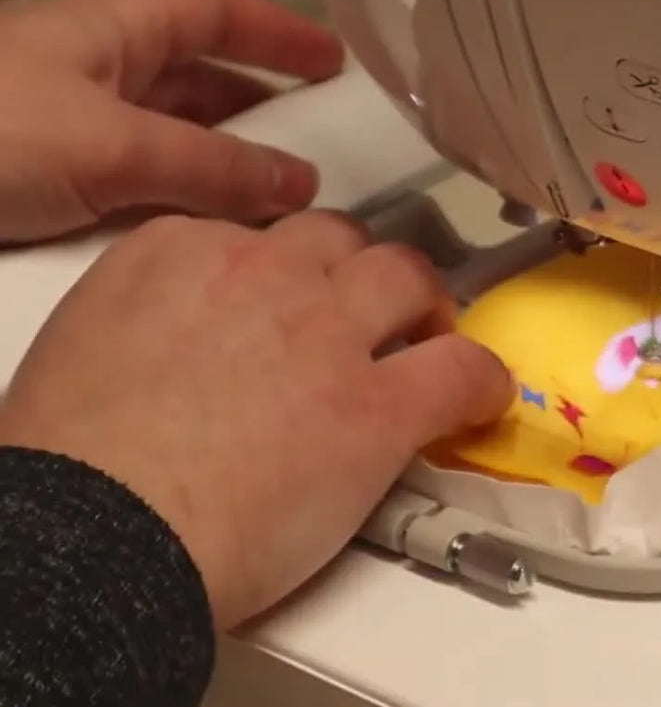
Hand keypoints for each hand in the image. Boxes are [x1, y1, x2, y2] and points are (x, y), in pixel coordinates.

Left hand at [0, 0, 343, 243]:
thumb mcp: (111, 146)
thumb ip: (211, 166)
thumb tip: (304, 183)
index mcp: (108, 30)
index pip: (210, 9)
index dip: (275, 29)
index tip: (335, 61)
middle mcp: (90, 73)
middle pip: (193, 80)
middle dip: (258, 110)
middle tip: (319, 149)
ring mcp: (63, 131)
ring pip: (165, 141)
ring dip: (219, 168)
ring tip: (277, 207)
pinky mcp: (42, 187)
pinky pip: (133, 190)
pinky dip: (177, 208)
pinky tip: (207, 240)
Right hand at [0, 211, 513, 627]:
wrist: (96, 536)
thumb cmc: (72, 467)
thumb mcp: (86, 344)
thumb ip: (153, 315)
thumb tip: (186, 341)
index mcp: (176, 251)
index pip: (259, 232)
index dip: (285, 273)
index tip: (290, 303)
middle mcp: (262, 273)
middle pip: (340, 241)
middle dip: (357, 275)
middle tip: (367, 319)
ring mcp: (329, 334)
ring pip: (407, 277)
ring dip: (422, 306)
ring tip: (426, 340)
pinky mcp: (379, 406)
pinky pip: (461, 368)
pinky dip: (479, 379)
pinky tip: (478, 400)